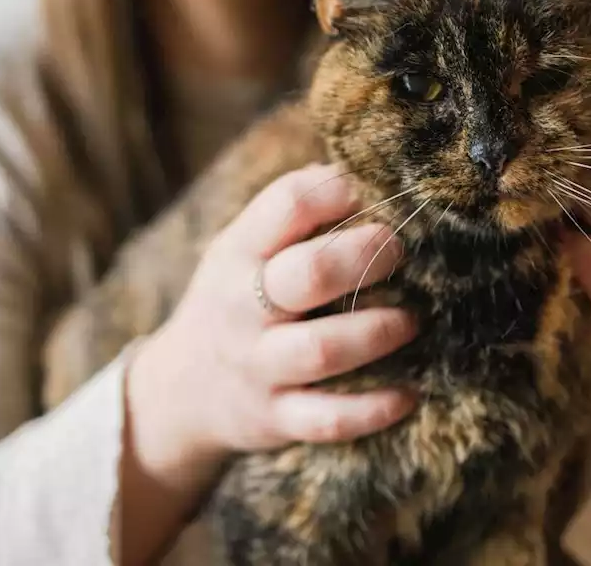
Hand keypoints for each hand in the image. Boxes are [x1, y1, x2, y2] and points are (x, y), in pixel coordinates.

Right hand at [127, 163, 417, 478]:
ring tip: (411, 320)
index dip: (340, 191)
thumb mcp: (243, 250)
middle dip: (366, 257)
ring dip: (377, 331)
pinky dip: (374, 410)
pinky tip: (410, 395)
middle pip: (309, 273)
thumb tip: (363, 171)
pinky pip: (328, 419)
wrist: (179, 392)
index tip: (373, 194)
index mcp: (239, 253)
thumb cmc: (236, 302)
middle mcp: (245, 308)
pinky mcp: (275, 419)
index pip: (288, 205)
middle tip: (399, 251)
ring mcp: (259, 366)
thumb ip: (293, 216)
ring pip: (323, 349)